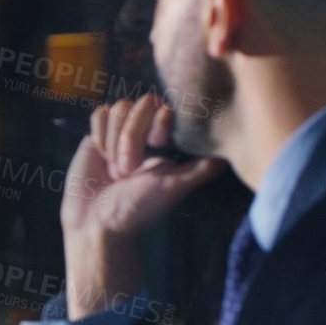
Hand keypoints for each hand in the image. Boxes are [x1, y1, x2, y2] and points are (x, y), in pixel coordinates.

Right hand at [60, 95, 223, 318]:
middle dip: (130, 137)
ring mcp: (122, 129)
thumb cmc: (138, 207)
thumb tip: (229, 156)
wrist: (97, 219)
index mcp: (170, 141)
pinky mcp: (99, 132)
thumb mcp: (173, 187)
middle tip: (128, 170)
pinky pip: (100, 114)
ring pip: (118, 109)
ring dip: (113, 142)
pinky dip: (99, 136)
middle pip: (139, 104)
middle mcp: (148, 131)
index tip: (155, 151)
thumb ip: (200, 169)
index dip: (157, 126)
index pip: (165, 107)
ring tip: (115, 169)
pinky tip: (102, 157)